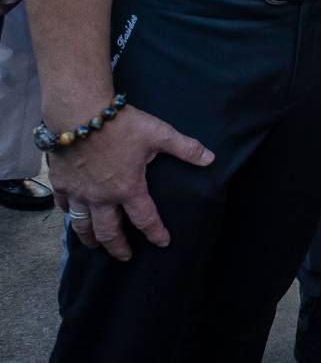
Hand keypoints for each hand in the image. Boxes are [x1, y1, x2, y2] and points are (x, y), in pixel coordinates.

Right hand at [49, 105, 213, 261]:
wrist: (79, 113)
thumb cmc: (122, 124)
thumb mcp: (159, 134)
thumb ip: (186, 148)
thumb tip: (210, 159)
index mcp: (128, 188)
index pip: (145, 219)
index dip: (156, 233)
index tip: (163, 242)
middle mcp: (102, 197)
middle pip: (109, 231)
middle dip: (118, 247)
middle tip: (125, 257)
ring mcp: (78, 192)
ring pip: (82, 225)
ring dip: (90, 238)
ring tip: (97, 245)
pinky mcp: (61, 183)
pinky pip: (63, 206)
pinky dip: (68, 215)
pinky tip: (72, 216)